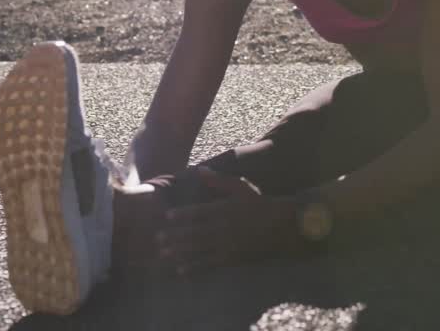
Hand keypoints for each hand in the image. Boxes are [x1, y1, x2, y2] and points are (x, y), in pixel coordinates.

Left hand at [157, 169, 304, 274]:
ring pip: (199, 250)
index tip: (166, 216)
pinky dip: (195, 267)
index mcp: (224, 209)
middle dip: (175, 236)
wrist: (282, 227)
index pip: (199, 212)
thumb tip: (200, 169)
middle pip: (195, 232)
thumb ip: (219, 181)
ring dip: (180, 252)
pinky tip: (182, 270)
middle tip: (157, 240)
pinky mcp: (232, 258)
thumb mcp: (241, 188)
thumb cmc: (260, 205)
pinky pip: (209, 264)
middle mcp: (224, 227)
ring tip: (163, 255)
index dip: (182, 214)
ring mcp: (227, 245)